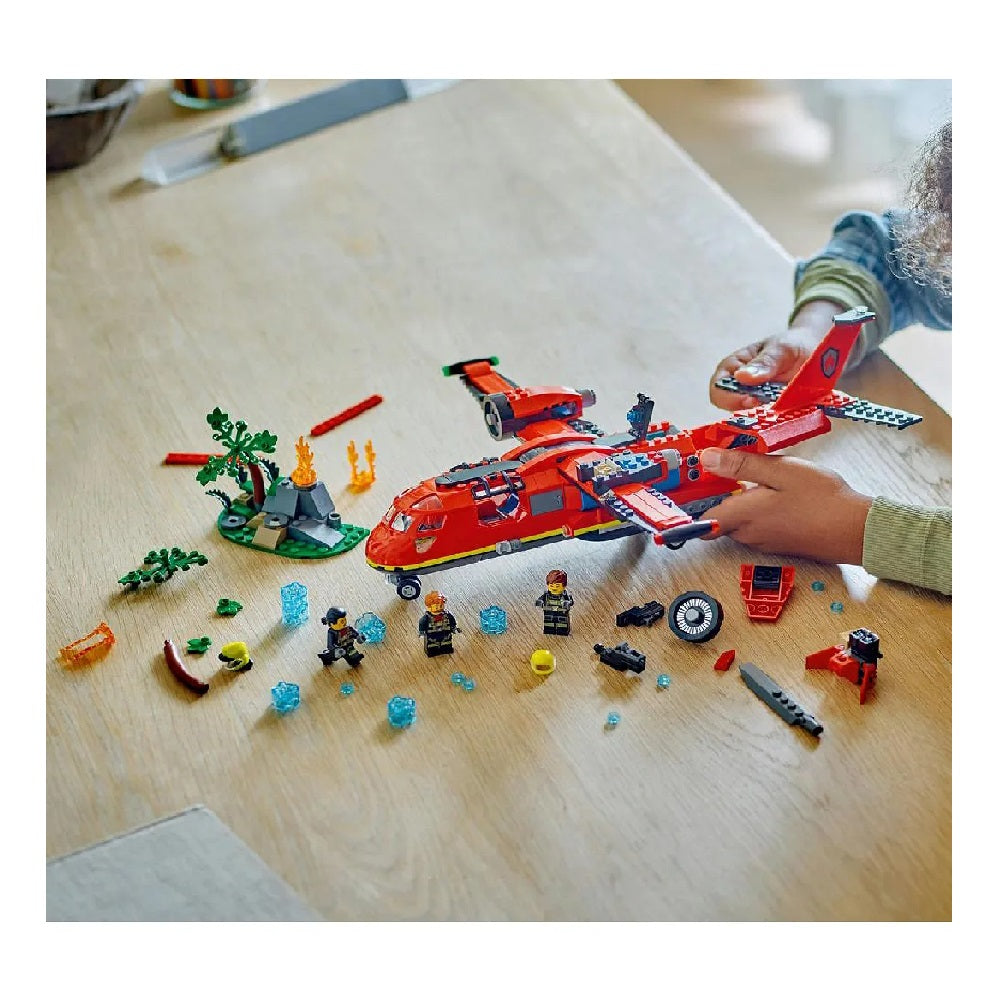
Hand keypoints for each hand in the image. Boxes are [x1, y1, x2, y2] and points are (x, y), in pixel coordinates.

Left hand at [699, 448, 871, 564]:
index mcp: (743, 516)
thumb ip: (741, 465)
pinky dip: (758, 509)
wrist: (858, 531)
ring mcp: (764, 541)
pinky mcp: (779, 543)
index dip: (692, 503)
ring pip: (739, 520)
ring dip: (741, 501)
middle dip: (719, 495)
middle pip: (719, 517)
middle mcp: (748, 534)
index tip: (691, 485)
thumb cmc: (823, 500)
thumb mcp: (780, 471)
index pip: (701, 519)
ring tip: (757, 476)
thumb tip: (707, 459)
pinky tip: (776, 492)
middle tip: (727, 468)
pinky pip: (758, 525)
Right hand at [708, 300, 841, 410]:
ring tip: (783, 407)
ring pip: (748, 419)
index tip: (752, 399)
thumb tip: (741, 377)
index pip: (718, 390)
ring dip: (764, 417)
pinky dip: (776, 421)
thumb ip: (764, 362)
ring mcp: (754, 401)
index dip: (730, 398)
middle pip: (731, 409)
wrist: (813, 350)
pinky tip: (788, 412)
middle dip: (749, 410)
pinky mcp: (770, 412)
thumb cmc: (792, 345)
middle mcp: (738, 387)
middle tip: (770, 405)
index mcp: (732, 368)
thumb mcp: (781, 348)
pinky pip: (766, 423)